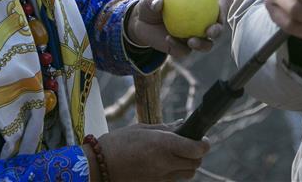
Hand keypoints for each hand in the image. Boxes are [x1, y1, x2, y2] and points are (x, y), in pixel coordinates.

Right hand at [92, 123, 209, 180]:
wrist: (98, 167)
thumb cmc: (118, 143)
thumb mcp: (142, 129)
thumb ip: (165, 128)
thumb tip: (182, 124)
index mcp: (162, 145)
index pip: (197, 149)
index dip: (203, 143)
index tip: (201, 138)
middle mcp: (165, 163)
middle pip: (195, 163)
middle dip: (196, 154)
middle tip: (188, 145)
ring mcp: (160, 178)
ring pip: (187, 175)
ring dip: (187, 165)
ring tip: (175, 155)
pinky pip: (173, 181)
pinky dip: (174, 173)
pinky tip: (163, 165)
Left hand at [125, 0, 232, 57]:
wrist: (141, 23)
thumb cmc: (150, 6)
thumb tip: (158, 3)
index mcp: (203, 4)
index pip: (222, 3)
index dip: (225, 6)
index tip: (219, 8)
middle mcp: (203, 22)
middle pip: (219, 27)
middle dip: (219, 31)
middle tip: (209, 31)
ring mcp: (195, 37)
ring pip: (206, 44)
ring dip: (202, 44)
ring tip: (191, 41)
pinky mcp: (184, 49)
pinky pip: (185, 50)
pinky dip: (178, 46)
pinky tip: (169, 39)